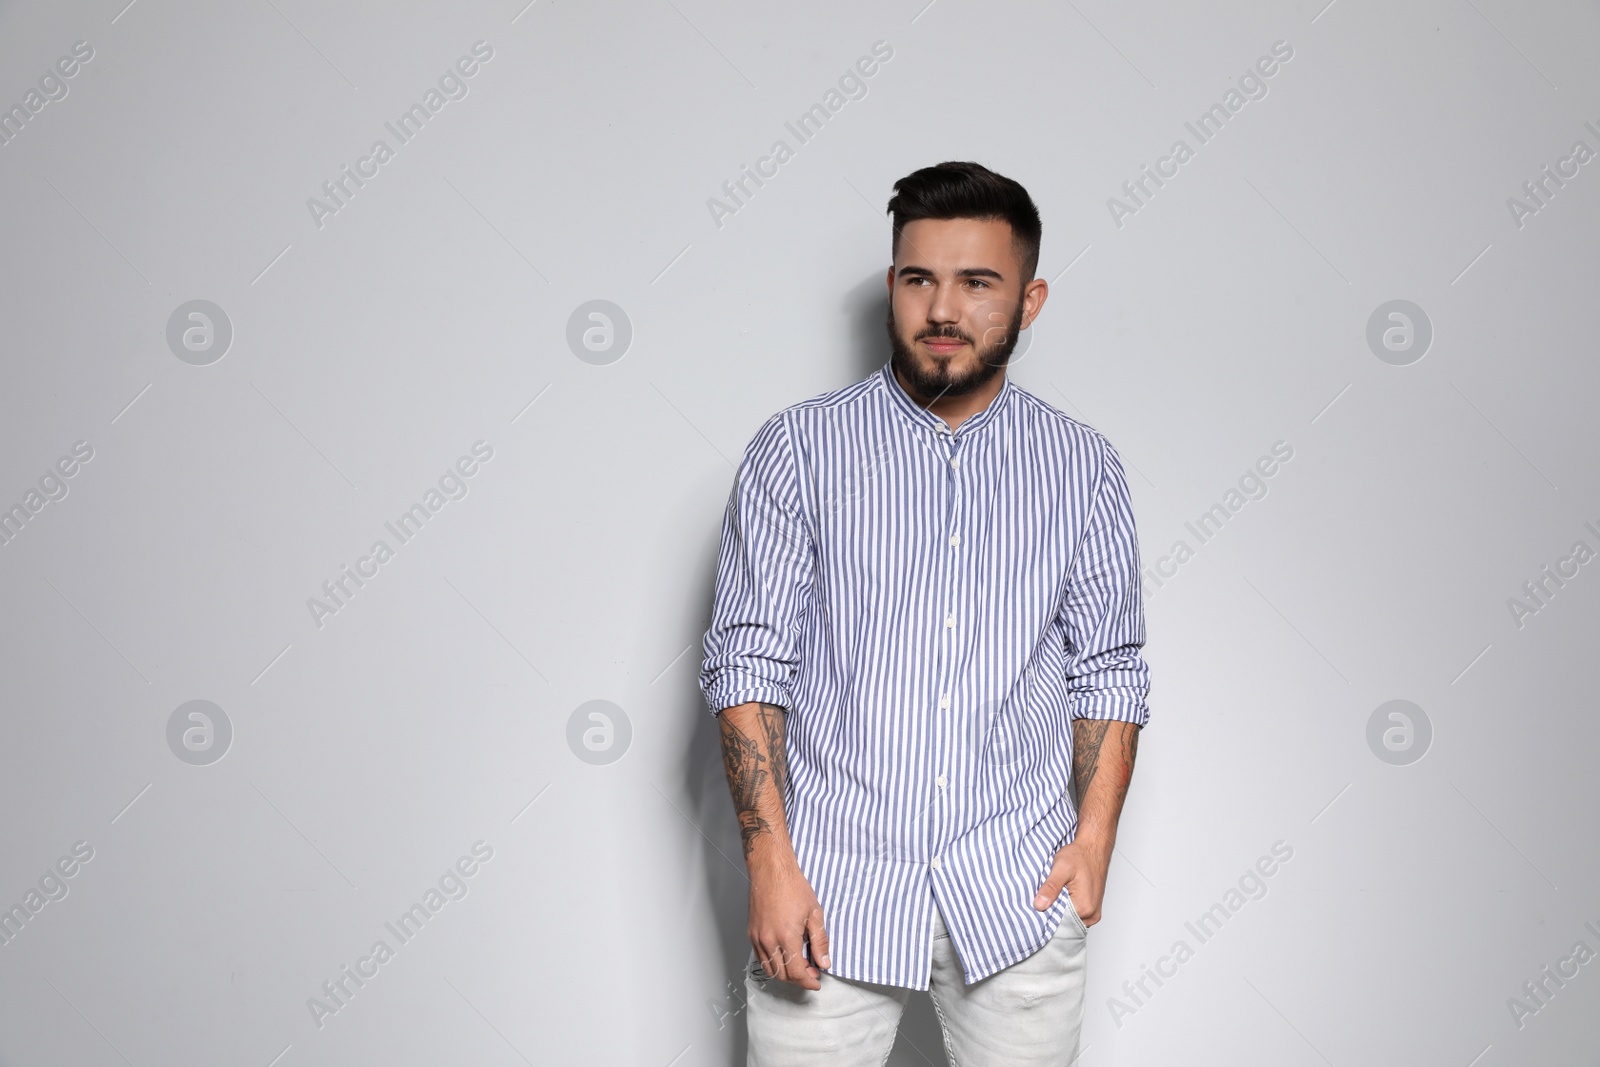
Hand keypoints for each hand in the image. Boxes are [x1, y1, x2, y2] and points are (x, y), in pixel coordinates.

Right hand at [748, 852, 830, 989]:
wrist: (771, 871)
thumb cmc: (792, 887)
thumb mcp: (815, 914)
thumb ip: (820, 942)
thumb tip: (824, 962)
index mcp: (786, 937)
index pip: (797, 973)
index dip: (808, 981)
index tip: (816, 981)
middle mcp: (768, 941)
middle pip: (783, 975)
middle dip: (799, 979)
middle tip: (812, 970)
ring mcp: (757, 938)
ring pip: (770, 969)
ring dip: (785, 973)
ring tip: (799, 963)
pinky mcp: (751, 933)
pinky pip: (761, 957)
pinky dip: (773, 963)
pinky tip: (784, 954)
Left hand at [1033, 835, 1111, 924]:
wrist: (1092, 849)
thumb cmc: (1079, 856)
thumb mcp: (1061, 868)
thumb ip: (1051, 887)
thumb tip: (1039, 905)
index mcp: (1084, 908)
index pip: (1059, 924)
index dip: (1045, 918)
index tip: (1035, 909)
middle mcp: (1091, 915)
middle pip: (1065, 924)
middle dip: (1051, 916)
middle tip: (1041, 902)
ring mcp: (1093, 913)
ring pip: (1069, 921)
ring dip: (1059, 912)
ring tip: (1051, 898)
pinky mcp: (1091, 909)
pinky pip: (1075, 916)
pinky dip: (1066, 910)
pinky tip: (1060, 899)